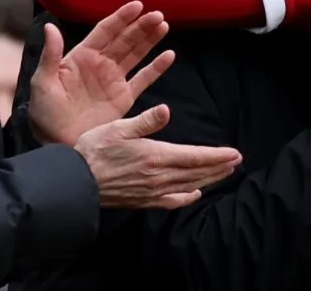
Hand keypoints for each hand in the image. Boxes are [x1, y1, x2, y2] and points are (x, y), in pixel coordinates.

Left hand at [30, 1, 175, 145]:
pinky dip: (157, 67)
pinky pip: (144, 79)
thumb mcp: (42, 83)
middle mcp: (100, 64)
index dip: (121, 18)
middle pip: (124, 39)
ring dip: (150, 39)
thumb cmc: (45, 114)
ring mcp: (114, 80)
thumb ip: (50, 55)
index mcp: (81, 57)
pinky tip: (169, 55)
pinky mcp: (124, 97)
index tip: (137, 6)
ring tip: (164, 25)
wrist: (59, 144)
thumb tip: (50, 26)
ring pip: (136, 54)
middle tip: (157, 15)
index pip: (104, 31)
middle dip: (141, 26)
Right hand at [74, 104, 241, 208]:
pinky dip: (186, 198)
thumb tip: (166, 110)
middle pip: (197, 172)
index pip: (195, 157)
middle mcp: (158, 176)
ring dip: (209, 179)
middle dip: (219, 167)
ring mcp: (151, 191)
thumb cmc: (94, 150)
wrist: (73, 181)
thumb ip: (146, 121)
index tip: (235, 154)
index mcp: (156, 156)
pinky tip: (195, 194)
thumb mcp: (119, 127)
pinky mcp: (143, 201)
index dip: (217, 156)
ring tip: (225, 173)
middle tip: (237, 162)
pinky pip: (171, 201)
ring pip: (188, 185)